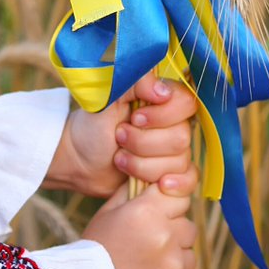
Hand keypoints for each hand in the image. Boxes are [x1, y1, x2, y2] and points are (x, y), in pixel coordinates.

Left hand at [44, 72, 196, 196]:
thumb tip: (163, 92)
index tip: (134, 118)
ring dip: (141, 164)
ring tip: (119, 158)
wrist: (80, 161)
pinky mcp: (170, 173)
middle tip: (119, 137)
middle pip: (181, 137)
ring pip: (178, 162)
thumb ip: (135, 84)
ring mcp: (174, 151)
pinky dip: (171, 183)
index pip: (186, 103)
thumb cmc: (92, 127)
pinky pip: (188, 179)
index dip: (161, 115)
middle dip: (143, 143)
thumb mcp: (107, 99)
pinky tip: (154, 184)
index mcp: (162, 99)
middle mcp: (174, 124)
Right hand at [83, 169, 198, 268]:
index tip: (157, 216)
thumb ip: (133, 191)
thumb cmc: (95, 251)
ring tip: (147, 265)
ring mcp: (173, 266)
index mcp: (146, 212)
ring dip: (174, 258)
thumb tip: (151, 174)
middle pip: (187, 226)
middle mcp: (164, 236)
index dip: (169, 205)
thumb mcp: (108, 214)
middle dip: (173, 233)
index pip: (180, 196)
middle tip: (148, 245)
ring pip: (188, 254)